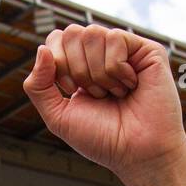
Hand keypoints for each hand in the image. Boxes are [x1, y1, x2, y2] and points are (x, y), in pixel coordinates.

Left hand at [23, 24, 185, 185]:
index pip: (56, 39)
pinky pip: (115, 38)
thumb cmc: (102, 139)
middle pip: (71, 33)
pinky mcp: (147, 50)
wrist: (136, 153)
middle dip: (77, 69)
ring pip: (92, 33)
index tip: (71, 90)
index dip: (58, 63)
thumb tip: (41, 48)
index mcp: (80, 66)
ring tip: (114, 93)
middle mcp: (101, 54)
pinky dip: (116, 68)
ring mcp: (125, 50)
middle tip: (96, 94)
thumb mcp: (58, 116)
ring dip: (97, 73)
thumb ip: (38, 86)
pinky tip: (130, 85)